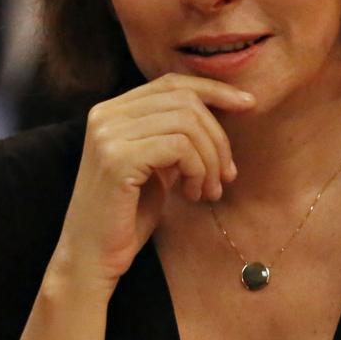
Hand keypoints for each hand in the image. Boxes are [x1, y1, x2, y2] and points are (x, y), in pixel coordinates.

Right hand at [53, 74, 253, 289]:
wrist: (92, 256)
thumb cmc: (127, 215)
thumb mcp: (156, 165)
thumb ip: (175, 134)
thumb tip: (223, 107)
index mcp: (111, 110)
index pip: (172, 83)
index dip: (214, 90)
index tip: (247, 105)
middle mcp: (105, 115)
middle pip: (184, 100)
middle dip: (217, 137)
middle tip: (226, 175)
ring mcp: (108, 135)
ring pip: (186, 124)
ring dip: (210, 160)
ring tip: (207, 190)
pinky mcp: (117, 159)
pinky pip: (179, 147)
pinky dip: (197, 170)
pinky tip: (191, 194)